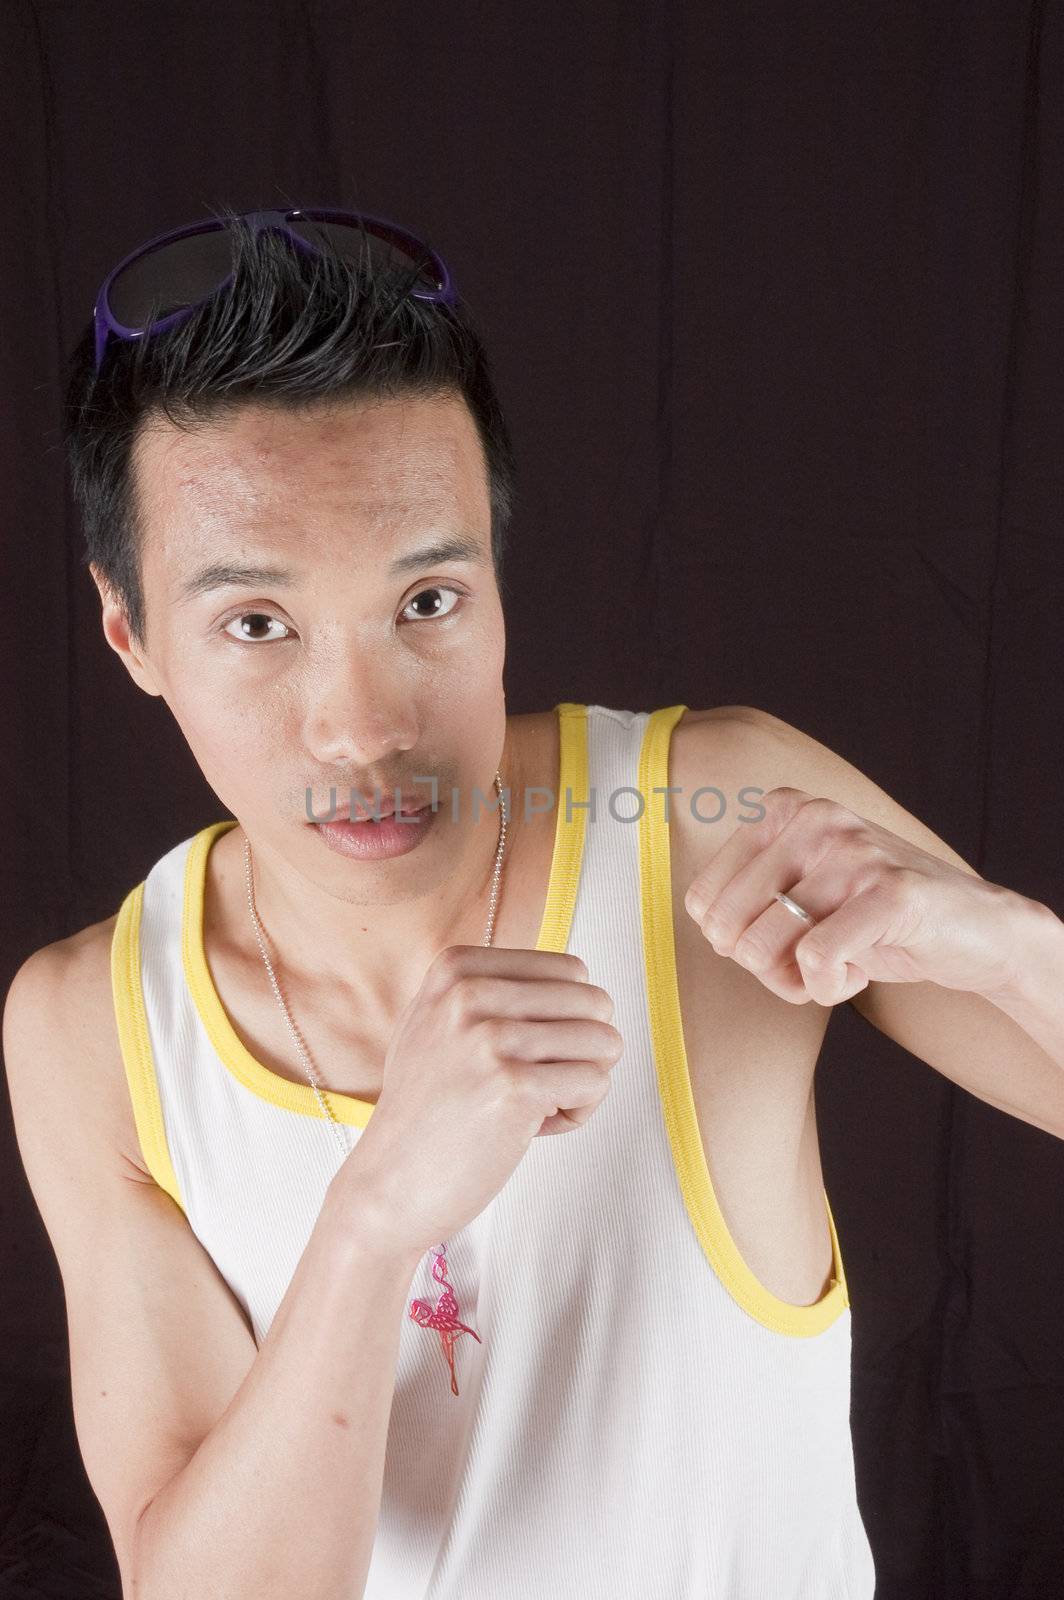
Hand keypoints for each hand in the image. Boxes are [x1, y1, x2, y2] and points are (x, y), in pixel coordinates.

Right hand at [341, 944, 622, 1256]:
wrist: (387, 1184)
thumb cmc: (424, 1111)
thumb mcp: (437, 1022)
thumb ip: (492, 990)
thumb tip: (578, 978)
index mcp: (457, 968)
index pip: (572, 971)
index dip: (566, 1019)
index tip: (526, 1054)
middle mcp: (471, 993)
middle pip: (594, 1003)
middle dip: (582, 1050)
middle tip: (538, 1083)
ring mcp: (491, 1039)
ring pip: (604, 1042)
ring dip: (581, 1083)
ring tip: (533, 1106)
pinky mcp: (513, 1087)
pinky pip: (595, 1083)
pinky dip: (577, 1112)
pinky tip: (533, 1127)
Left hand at [683, 787, 1019, 1006]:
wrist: (977, 929)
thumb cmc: (874, 918)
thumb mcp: (803, 891)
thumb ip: (748, 896)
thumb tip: (701, 921)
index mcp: (783, 809)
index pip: (701, 901)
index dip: (733, 945)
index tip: (780, 945)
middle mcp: (815, 818)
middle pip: (727, 927)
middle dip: (762, 967)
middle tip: (810, 964)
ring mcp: (854, 851)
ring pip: (764, 946)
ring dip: (798, 981)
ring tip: (838, 967)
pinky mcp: (891, 892)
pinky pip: (815, 962)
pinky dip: (827, 990)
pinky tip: (858, 975)